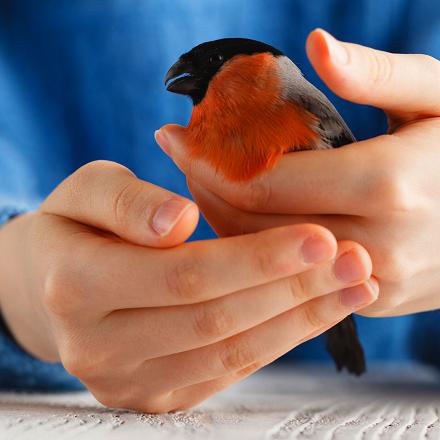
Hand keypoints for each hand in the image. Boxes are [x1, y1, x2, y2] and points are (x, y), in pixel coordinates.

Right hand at [0, 160, 375, 411]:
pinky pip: (228, 371)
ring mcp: (128, 379)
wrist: (52, 280)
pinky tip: (317, 311)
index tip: (318, 234)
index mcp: (74, 285)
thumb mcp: (88, 191)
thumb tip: (179, 220)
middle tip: (353, 260)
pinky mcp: (156, 394)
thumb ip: (127, 202)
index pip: (182, 275)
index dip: (255, 258)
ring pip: (230, 353)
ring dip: (299, 319)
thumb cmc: (76, 225)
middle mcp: (96, 345)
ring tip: (352, 285)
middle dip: (292, 289)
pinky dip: (279, 340)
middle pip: (214, 319)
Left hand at [156, 28, 439, 317]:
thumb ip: (377, 73)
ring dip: (223, 219)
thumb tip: (315, 44)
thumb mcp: (438, 94)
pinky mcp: (366, 300)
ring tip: (202, 183)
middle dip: (204, 188)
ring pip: (263, 258)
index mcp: (384, 184)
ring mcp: (367, 281)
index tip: (173, 136)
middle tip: (181, 157)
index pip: (260, 180)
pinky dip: (257, 248)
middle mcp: (372, 242)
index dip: (206, 158)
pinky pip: (289, 278)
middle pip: (250, 224)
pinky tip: (242, 218)